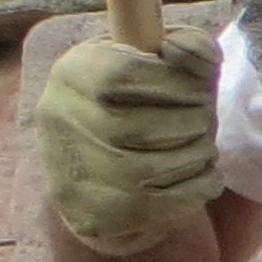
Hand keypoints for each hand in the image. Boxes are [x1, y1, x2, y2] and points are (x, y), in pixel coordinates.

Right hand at [34, 31, 220, 258]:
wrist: (111, 166)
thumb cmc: (148, 102)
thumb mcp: (165, 63)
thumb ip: (189, 48)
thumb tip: (203, 55)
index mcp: (73, 72)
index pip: (122, 74)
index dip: (176, 82)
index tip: (197, 88)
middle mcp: (58, 119)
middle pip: (137, 127)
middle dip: (191, 123)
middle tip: (203, 122)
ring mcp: (68, 170)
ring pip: (146, 171)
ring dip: (195, 157)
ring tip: (203, 149)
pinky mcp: (90, 212)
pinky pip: (155, 206)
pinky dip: (197, 189)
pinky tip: (204, 176)